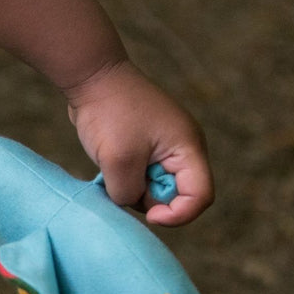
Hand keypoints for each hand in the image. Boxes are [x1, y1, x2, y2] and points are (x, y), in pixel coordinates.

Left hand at [64, 60, 213, 225]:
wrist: (92, 77)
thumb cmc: (109, 113)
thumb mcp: (117, 160)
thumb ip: (128, 192)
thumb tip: (130, 201)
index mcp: (188, 148)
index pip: (200, 196)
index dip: (178, 215)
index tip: (149, 215)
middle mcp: (182, 150)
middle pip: (177, 195)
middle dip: (150, 199)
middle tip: (123, 181)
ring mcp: (163, 149)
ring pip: (154, 189)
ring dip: (132, 188)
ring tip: (112, 167)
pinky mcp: (144, 148)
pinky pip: (140, 177)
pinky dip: (125, 178)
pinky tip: (109, 165)